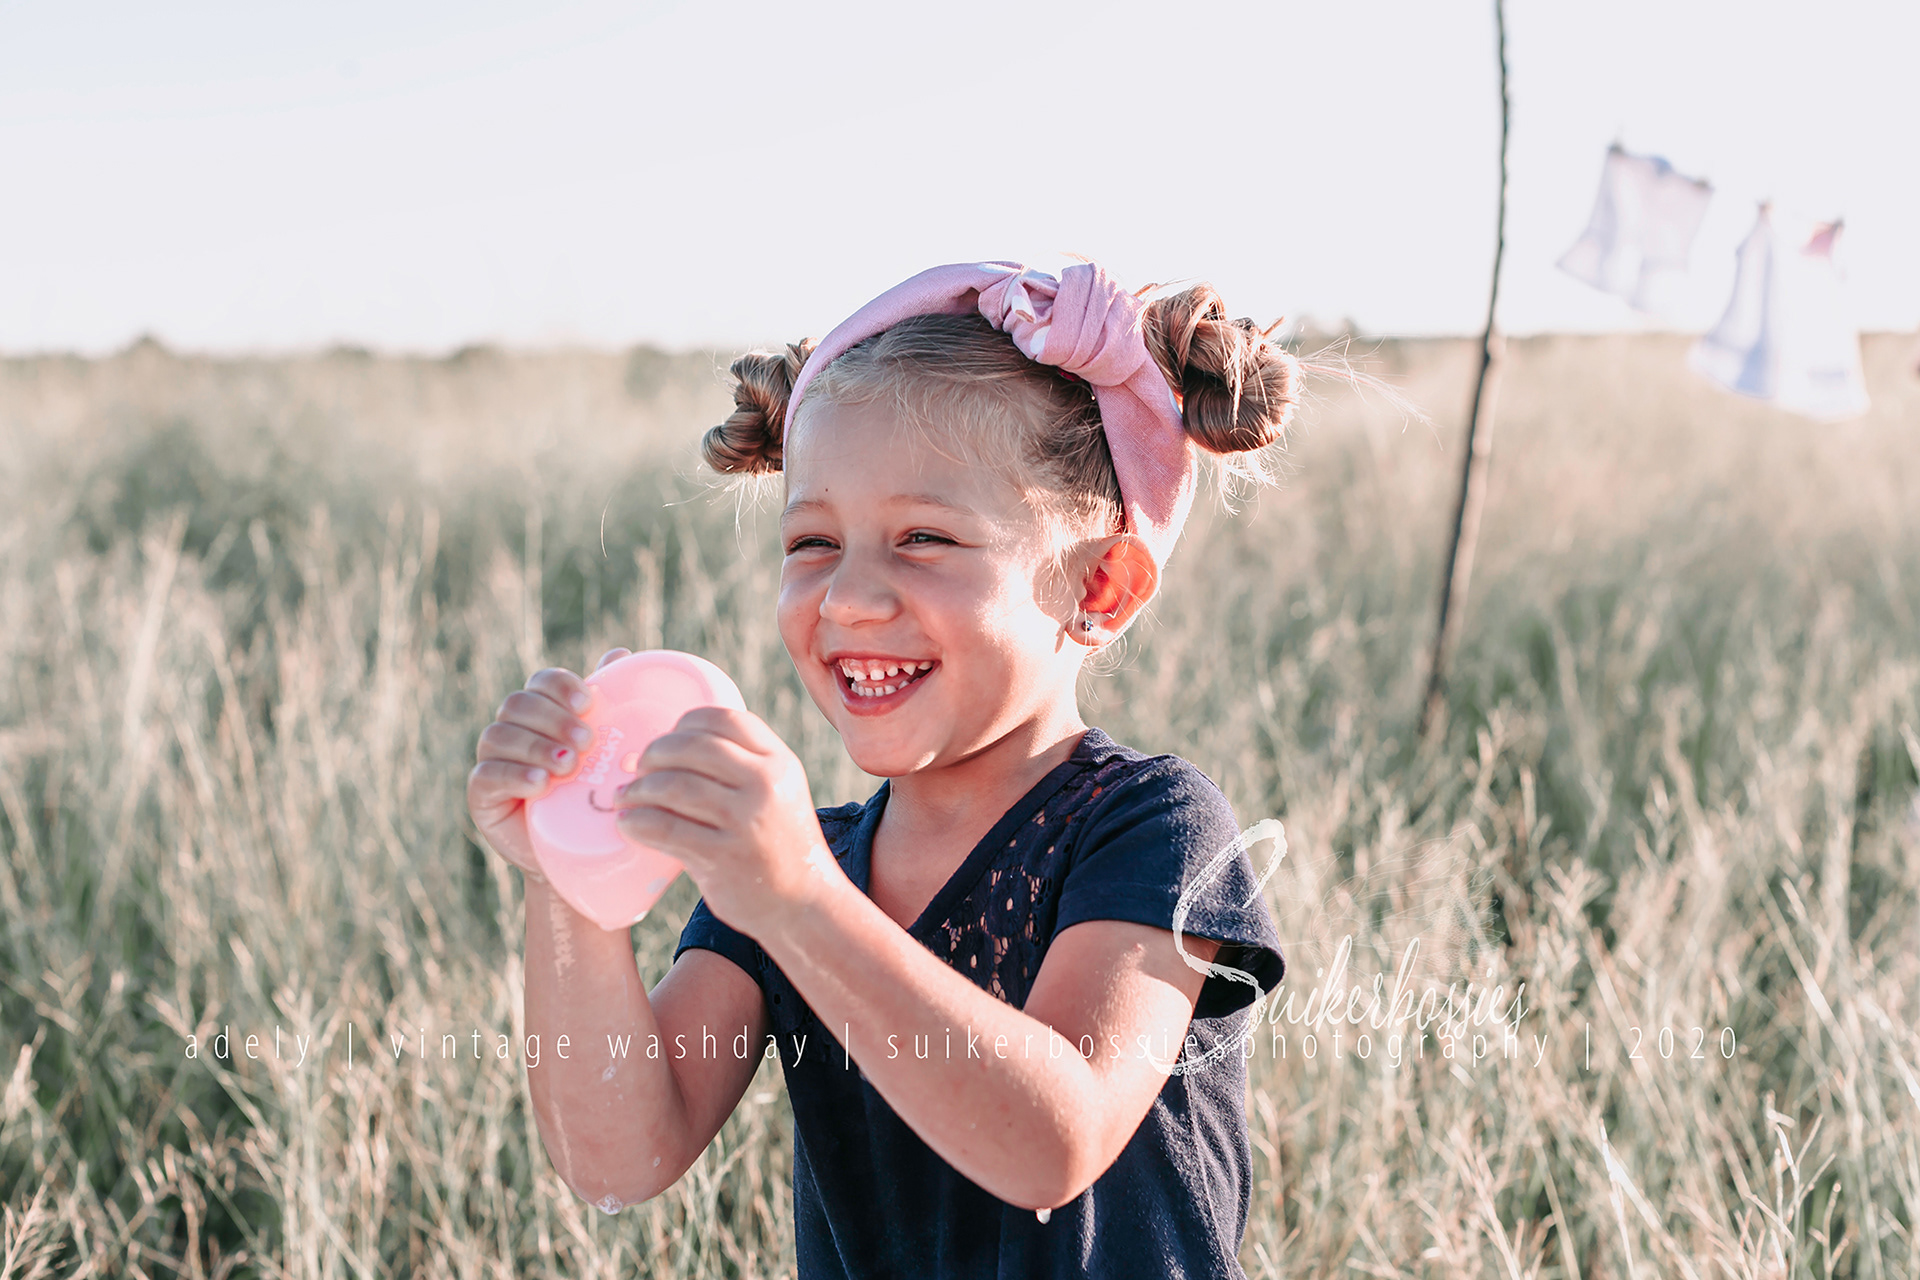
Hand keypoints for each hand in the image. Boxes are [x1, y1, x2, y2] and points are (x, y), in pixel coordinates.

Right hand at [467, 647, 631, 876]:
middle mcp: (513, 731)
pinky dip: (515, 775)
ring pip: (498, 735)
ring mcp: (493, 761)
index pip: (541, 682)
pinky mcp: (481, 795)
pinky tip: (540, 784)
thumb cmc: (596, 797)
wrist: (581, 856)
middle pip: (518, 704)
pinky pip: (487, 775)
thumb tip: (619, 654)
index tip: (589, 702)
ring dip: (536, 746)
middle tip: (587, 742)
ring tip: (568, 766)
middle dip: (553, 718)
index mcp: (543, 714)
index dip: (560, 685)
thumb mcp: (609, 752)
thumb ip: (612, 704)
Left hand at [612, 706, 836, 938]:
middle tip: (638, 767)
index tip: (669, 737)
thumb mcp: (779, 792)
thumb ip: (741, 767)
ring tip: (626, 797)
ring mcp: (745, 821)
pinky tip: (628, 824)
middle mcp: (765, 785)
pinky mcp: (722, 856)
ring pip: (674, 785)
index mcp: (780, 762)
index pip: (724, 719)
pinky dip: (636, 822)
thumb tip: (672, 749)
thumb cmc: (779, 844)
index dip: (687, 723)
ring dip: (638, 789)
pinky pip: (665, 827)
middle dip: (654, 752)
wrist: (803, 903)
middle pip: (693, 747)